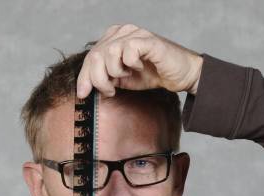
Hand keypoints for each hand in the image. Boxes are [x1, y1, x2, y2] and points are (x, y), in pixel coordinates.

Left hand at [77, 23, 203, 97]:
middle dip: (98, 78)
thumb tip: (84, 88)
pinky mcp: (148, 40)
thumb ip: (105, 78)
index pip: (91, 56)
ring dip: (114, 72)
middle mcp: (123, 32)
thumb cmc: (153, 74)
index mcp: (113, 38)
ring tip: (126, 77)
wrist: (180, 75)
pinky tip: (139, 67)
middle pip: (96, 55)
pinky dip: (131, 64)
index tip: (83, 94)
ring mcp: (135, 33)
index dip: (84, 77)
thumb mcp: (122, 79)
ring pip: (109, 53)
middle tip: (110, 90)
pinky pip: (128, 51)